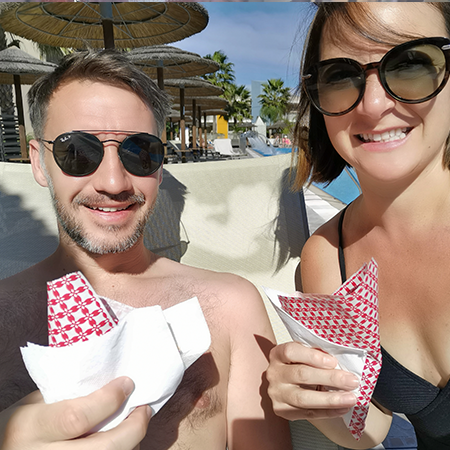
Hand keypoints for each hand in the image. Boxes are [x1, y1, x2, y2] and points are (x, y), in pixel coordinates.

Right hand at [0, 377, 150, 449]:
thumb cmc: (22, 425)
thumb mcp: (36, 404)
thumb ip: (69, 394)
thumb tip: (112, 384)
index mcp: (31, 428)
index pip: (77, 416)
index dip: (109, 400)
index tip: (127, 384)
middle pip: (103, 449)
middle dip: (133, 428)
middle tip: (144, 409)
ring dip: (132, 444)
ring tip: (138, 424)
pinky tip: (125, 441)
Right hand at [267, 342, 358, 420]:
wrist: (284, 383)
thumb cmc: (298, 364)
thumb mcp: (303, 353)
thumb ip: (316, 354)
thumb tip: (341, 359)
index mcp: (278, 354)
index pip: (291, 352)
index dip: (313, 356)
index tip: (333, 362)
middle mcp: (274, 373)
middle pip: (301, 375)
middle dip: (330, 378)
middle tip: (351, 381)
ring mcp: (277, 393)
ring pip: (303, 398)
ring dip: (331, 399)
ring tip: (350, 398)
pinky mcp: (282, 410)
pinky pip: (307, 414)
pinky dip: (327, 412)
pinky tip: (342, 408)